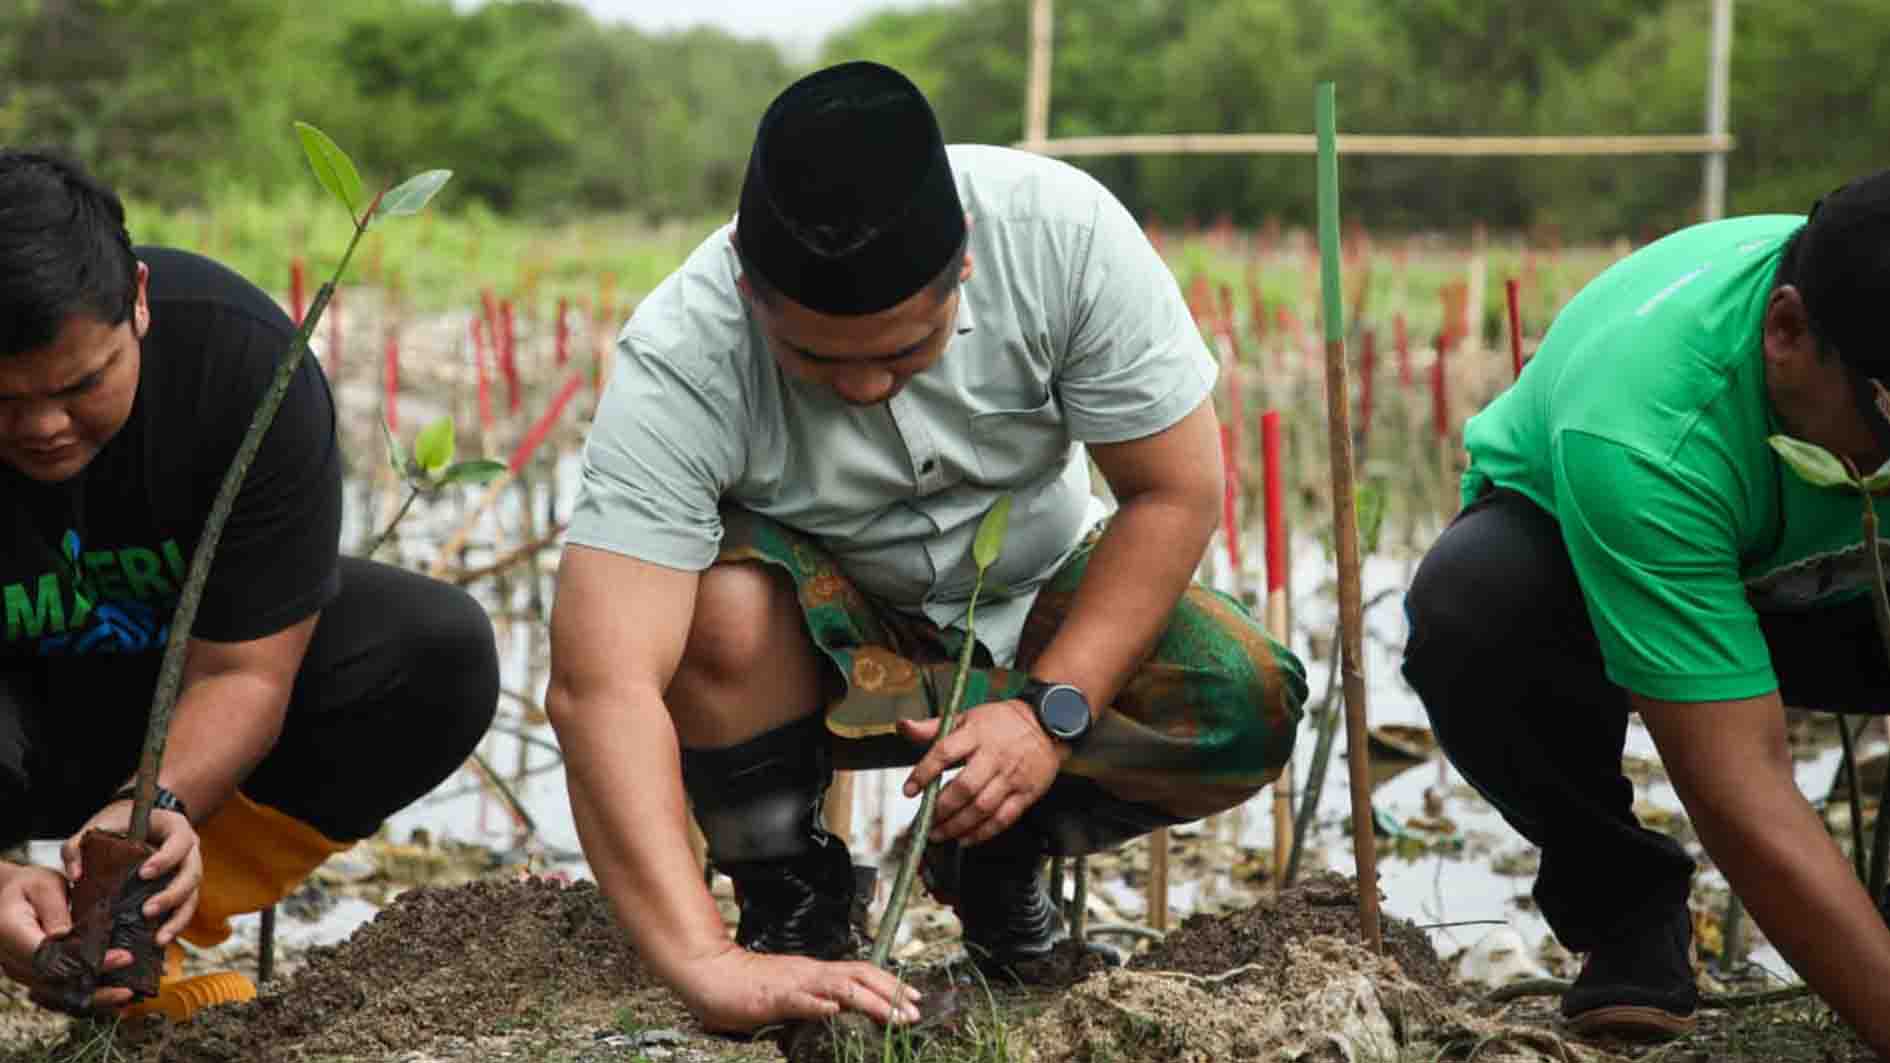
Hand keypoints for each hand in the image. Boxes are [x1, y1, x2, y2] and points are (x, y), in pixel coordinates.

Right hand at [0, 862, 136, 1009]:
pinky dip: (83, 997)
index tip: (121, 958)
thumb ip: (54, 909)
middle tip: (130, 988)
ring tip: (125, 998)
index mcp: (12, 933)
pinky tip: (109, 1000)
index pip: (49, 957)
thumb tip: (64, 934)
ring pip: (55, 994)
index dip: (85, 963)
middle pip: (54, 983)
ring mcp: (20, 972)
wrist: (8, 897)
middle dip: (95, 987)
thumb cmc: (29, 886)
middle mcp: (12, 960)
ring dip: (91, 999)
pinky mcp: (31, 977)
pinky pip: (56, 992)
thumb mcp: (43, 886)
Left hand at [62, 798, 201, 945]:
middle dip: (172, 895)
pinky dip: (174, 926)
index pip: (179, 843)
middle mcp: (190, 852)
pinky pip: (185, 909)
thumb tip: (75, 875)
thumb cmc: (121, 823)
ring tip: (159, 938)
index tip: (144, 873)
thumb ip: (79, 845)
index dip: (166, 859)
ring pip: (193, 897)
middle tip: (147, 911)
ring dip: (178, 919)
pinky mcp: (183, 890)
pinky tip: (159, 940)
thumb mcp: (100, 825)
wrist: (138, 823)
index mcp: (176, 828)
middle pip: (192, 875)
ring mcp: (188, 872)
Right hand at [672, 943, 921, 1032]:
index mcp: (815, 973)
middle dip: (893, 993)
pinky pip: (801, 999)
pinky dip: (820, 1005)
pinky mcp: (774, 996)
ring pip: (841, 986)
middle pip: (861, 975)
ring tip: (894, 1015)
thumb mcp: (788, 994)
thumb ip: (812, 1001)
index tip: (914, 998)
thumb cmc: (746, 987)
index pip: (861, 972)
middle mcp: (811, 972)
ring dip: (872, 1001)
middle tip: (916, 1010)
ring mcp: (795, 982)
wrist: (711, 974)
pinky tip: (834, 1011)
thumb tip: (836, 1013)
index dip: (890, 983)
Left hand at [898, 698, 1062, 845]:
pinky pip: (1003, 818)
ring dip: (957, 825)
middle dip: (941, 809)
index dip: (924, 773)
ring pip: (982, 807)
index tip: (910, 790)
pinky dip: (983, 833)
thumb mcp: (967, 716)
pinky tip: (966, 838)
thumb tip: (903, 725)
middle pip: (964, 787)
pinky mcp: (1026, 793)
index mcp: (976, 734)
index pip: (944, 753)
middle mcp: (994, 756)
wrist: (1048, 723)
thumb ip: (934, 727)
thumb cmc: (1002, 722)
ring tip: (940, 834)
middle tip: (925, 821)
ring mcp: (1011, 776)